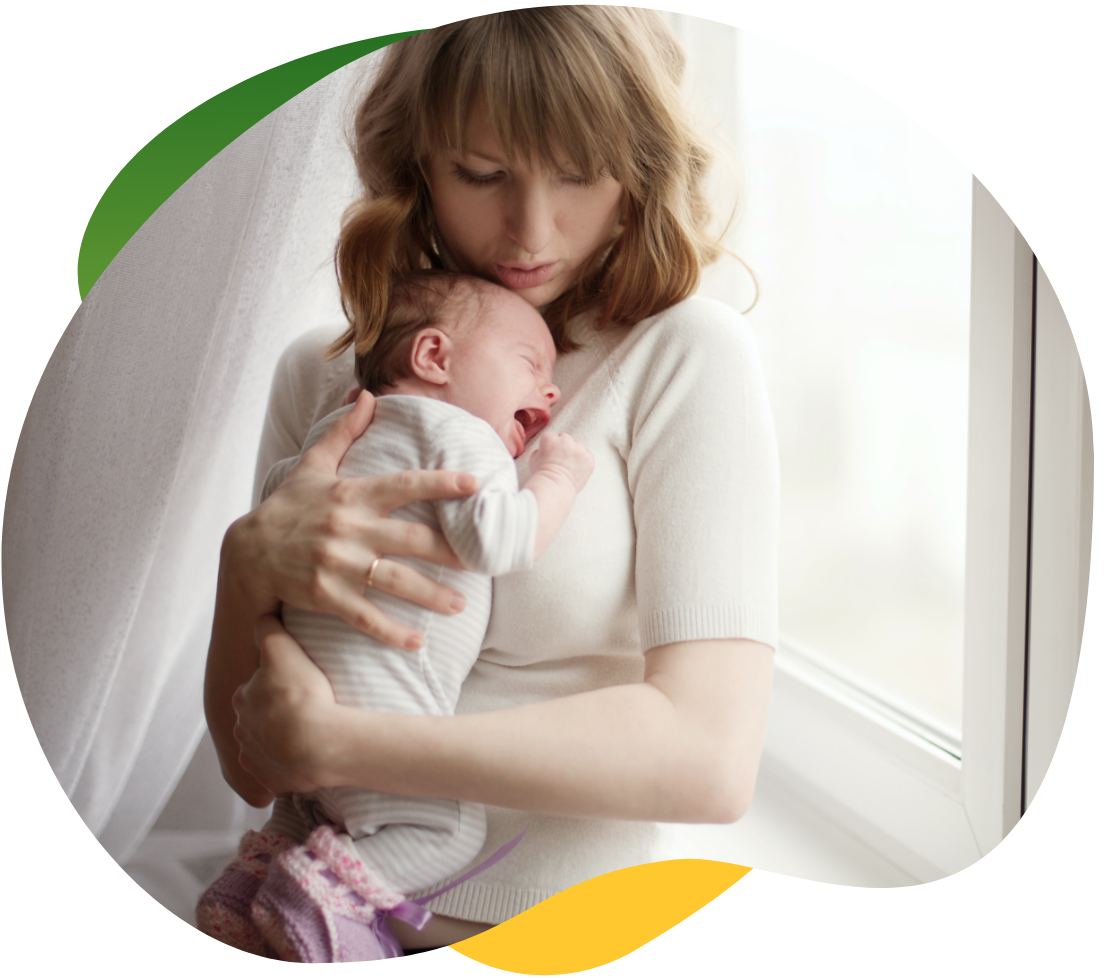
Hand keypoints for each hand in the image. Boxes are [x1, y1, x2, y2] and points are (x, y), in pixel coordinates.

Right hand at [225, 391, 477, 649]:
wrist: (246, 555)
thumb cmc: (287, 509)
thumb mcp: (312, 467)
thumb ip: (344, 434)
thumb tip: (368, 397)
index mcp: (352, 495)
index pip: (404, 485)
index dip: (440, 483)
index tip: (474, 485)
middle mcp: (349, 529)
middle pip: (410, 540)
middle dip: (449, 551)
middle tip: (483, 562)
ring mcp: (337, 565)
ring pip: (394, 582)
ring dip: (431, 596)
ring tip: (460, 606)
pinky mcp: (325, 596)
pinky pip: (365, 617)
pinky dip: (391, 632)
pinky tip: (417, 643)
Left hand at [232, 615, 342, 797]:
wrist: (315, 742)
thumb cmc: (300, 693)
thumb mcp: (282, 648)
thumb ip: (268, 630)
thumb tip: (261, 619)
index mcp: (243, 700)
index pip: (254, 689)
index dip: (274, 686)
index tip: (293, 686)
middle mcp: (242, 732)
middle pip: (258, 720)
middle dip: (274, 717)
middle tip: (304, 710)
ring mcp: (257, 760)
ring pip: (267, 748)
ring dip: (281, 743)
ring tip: (310, 736)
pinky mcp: (275, 782)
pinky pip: (281, 773)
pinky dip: (291, 768)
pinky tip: (310, 758)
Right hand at [529, 432, 593, 492]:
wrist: (555, 487)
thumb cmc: (542, 476)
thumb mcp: (533, 460)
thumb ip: (539, 451)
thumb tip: (543, 450)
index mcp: (549, 438)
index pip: (551, 436)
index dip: (550, 446)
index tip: (550, 455)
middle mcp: (565, 440)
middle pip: (565, 438)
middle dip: (563, 446)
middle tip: (561, 460)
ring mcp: (578, 448)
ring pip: (578, 445)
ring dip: (575, 452)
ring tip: (569, 465)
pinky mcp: (588, 458)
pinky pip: (587, 456)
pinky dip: (584, 462)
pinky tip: (577, 470)